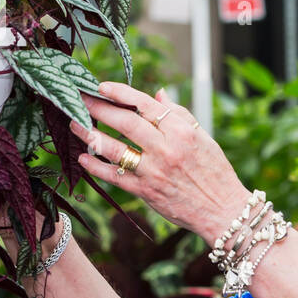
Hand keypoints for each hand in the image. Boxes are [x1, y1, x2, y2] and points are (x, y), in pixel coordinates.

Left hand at [71, 82, 249, 242]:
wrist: (223, 210)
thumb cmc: (215, 172)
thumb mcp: (203, 138)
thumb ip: (179, 115)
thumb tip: (157, 95)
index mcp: (182, 133)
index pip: (145, 106)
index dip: (120, 93)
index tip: (102, 86)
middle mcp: (167, 150)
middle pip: (125, 123)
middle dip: (98, 108)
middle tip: (78, 99)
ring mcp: (154, 172)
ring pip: (115, 149)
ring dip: (90, 135)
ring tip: (74, 124)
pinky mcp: (146, 192)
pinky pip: (114, 177)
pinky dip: (96, 167)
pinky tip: (83, 157)